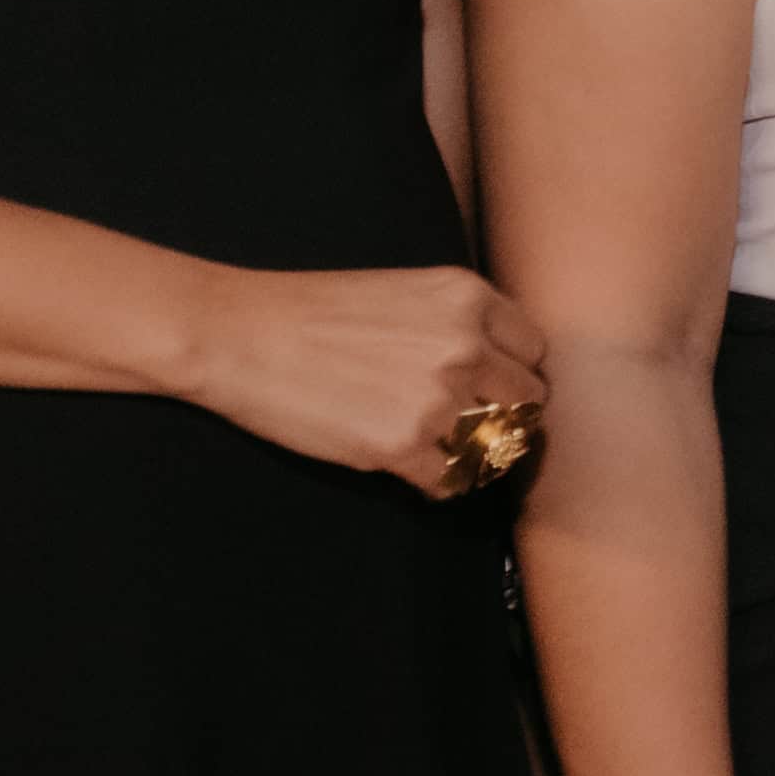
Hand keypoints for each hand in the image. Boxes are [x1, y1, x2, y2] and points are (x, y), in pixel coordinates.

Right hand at [179, 261, 548, 495]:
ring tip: (443, 451)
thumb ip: (460, 322)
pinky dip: (438, 483)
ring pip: (499, 445)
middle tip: (470, 426)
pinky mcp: (404, 445)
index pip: (534, 350)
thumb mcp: (407, 292)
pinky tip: (413, 470)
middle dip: (503, 416)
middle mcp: (466, 345)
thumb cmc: (314, 313)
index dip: (512, 373)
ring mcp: (439, 397)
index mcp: (468, 298)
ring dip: (476, 454)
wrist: (240, 335)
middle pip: (528, 400)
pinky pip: (453, 480)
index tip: (492, 388)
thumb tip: (502, 367)